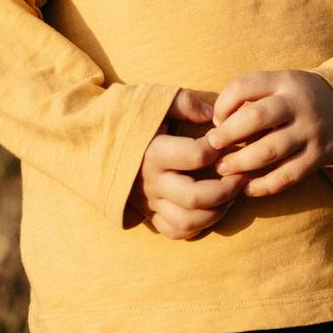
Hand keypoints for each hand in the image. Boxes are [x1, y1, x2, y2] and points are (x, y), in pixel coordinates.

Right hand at [128, 89, 243, 239]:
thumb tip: (214, 116)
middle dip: (227, 188)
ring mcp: (150, 201)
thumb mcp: (152, 101)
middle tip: (242, 174)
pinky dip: (199, 226)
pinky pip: (176, 231)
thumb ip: (185, 103)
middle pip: (196, 197)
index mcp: (153, 152)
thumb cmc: (126, 118)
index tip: (225, 138)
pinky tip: (212, 209)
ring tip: (232, 193)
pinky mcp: (149, 213)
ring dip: (218, 211)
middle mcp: (152, 182)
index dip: (218, 147)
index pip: (197, 156)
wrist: (90, 143)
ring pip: (189, 220)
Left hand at [207, 71, 332, 198]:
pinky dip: (265, 185)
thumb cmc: (303, 97)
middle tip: (211, 147)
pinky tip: (248, 189)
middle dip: (228, 135)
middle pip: (255, 118)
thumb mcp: (283, 83)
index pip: (245, 85)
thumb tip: (216, 123)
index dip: (224, 103)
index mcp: (285, 81)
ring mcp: (310, 131)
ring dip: (241, 163)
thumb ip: (254, 95)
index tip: (216, 120)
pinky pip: (288, 175)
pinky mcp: (319, 156)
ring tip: (223, 169)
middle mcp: (298, 104)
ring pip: (270, 150)